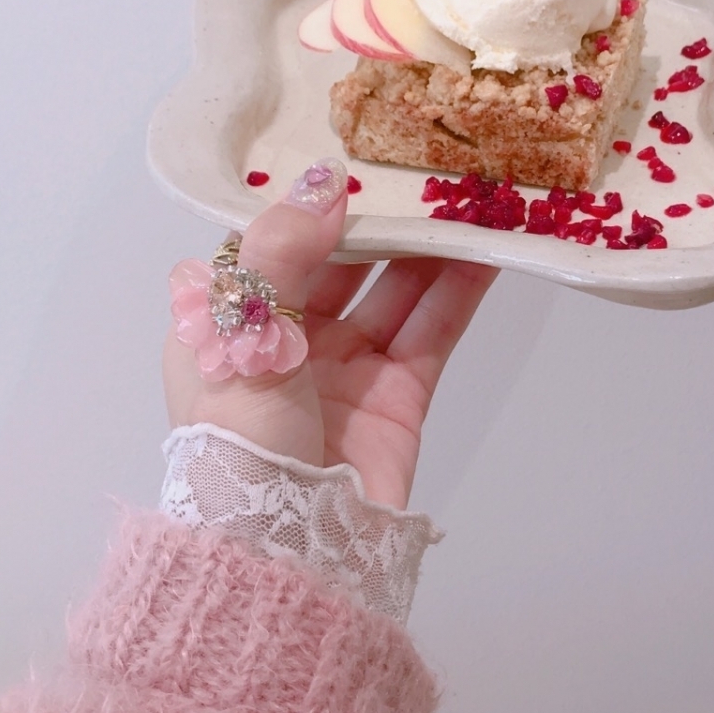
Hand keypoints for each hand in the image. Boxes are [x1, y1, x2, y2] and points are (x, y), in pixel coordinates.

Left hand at [163, 159, 496, 509]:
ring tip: (464, 195)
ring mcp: (347, 367)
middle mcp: (286, 340)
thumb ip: (282, 251)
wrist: (286, 559)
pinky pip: (431, 328)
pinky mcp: (399, 394)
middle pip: (340, 261)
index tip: (351, 153)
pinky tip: (484, 247)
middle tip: (421, 167)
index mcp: (228, 323)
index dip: (309, 200)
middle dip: (380, 217)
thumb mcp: (242, 335)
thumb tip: (326, 180)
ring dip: (427, 246)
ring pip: (393, 289)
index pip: (270, 243)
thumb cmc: (239, 443)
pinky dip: (459, 288)